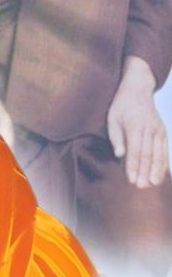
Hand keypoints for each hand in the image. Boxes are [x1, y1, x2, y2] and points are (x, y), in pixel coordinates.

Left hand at [107, 56, 168, 187]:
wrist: (138, 90)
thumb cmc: (122, 106)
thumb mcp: (112, 118)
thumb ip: (116, 137)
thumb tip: (119, 155)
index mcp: (135, 125)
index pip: (135, 150)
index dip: (133, 166)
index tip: (131, 180)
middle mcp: (149, 129)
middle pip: (148, 154)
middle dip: (145, 172)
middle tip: (141, 187)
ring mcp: (158, 130)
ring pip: (159, 153)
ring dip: (156, 170)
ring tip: (153, 184)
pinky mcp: (163, 133)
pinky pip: (165, 150)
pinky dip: (164, 163)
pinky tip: (161, 175)